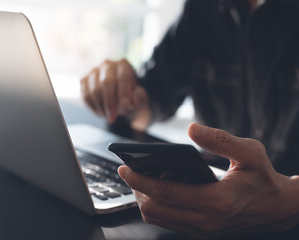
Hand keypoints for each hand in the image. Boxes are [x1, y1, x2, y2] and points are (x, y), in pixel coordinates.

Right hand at [80, 59, 149, 128]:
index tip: (126, 106)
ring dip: (101, 107)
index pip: (123, 77)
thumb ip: (139, 99)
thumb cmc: (130, 96)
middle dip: (110, 102)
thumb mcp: (139, 98)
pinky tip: (101, 113)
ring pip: (94, 90)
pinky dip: (93, 107)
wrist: (118, 97)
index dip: (124, 92)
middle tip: (113, 118)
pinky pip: (86, 95)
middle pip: (107, 82)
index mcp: (123, 65)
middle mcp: (108, 65)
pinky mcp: (84, 80)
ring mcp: (94, 72)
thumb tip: (133, 103)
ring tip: (109, 117)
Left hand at [118, 123, 298, 238]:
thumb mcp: (249, 153)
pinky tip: (162, 187)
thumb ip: (219, 140)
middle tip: (131, 171)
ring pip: (158, 218)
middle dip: (136, 188)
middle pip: (154, 209)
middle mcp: (205, 221)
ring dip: (145, 198)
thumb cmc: (263, 179)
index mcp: (216, 201)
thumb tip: (191, 130)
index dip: (139, 179)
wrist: (278, 209)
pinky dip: (158, 206)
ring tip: (147, 177)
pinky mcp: (201, 232)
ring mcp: (202, 230)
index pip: (164, 192)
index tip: (124, 168)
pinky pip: (168, 221)